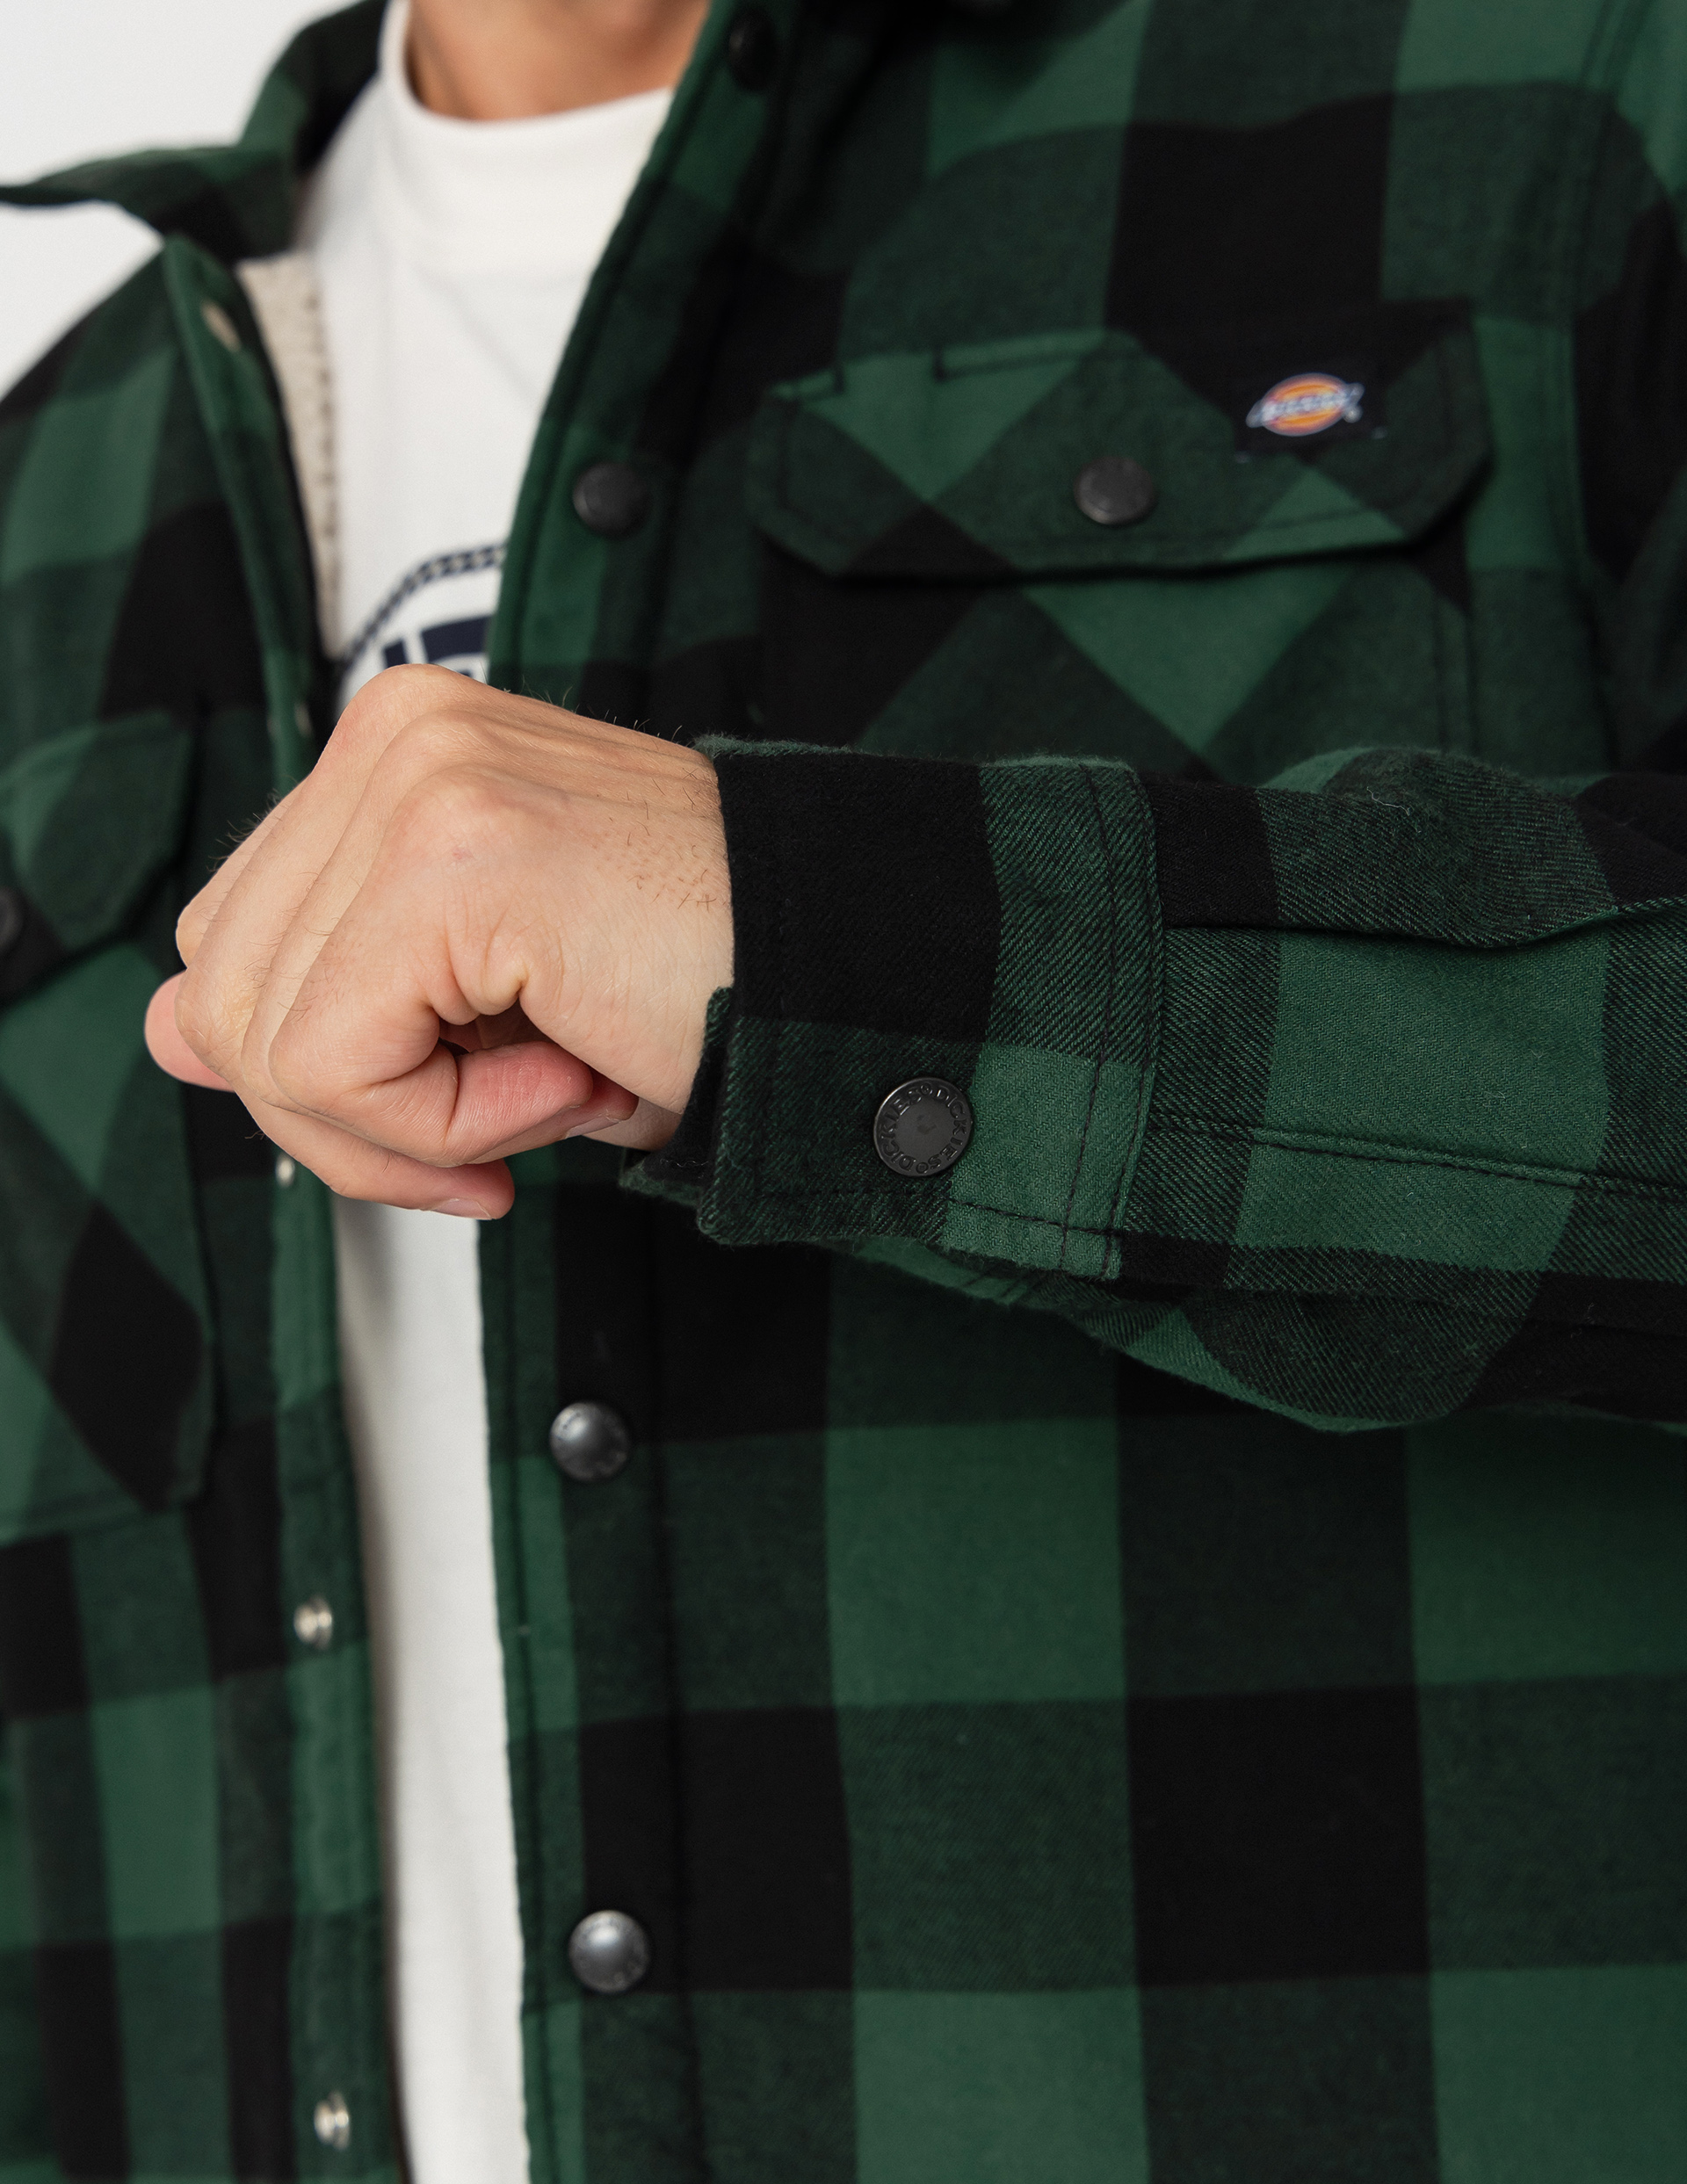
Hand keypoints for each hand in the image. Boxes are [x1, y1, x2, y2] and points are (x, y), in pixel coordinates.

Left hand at [144, 666, 732, 1218]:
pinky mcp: (452, 851)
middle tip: (501, 1134)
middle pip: (220, 988)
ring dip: (413, 1121)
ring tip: (556, 1082)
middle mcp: (394, 735)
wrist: (865, 977)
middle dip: (350, 1114)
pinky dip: (447, 1123)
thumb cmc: (705, 982)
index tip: (462, 1114)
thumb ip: (316, 998)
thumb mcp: (482, 1000)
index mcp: (396, 746)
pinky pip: (336, 1063)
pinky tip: (566, 1077)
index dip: (329, 1071)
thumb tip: (167, 1032)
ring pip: (259, 1038)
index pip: (231, 938)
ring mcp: (418, 777)